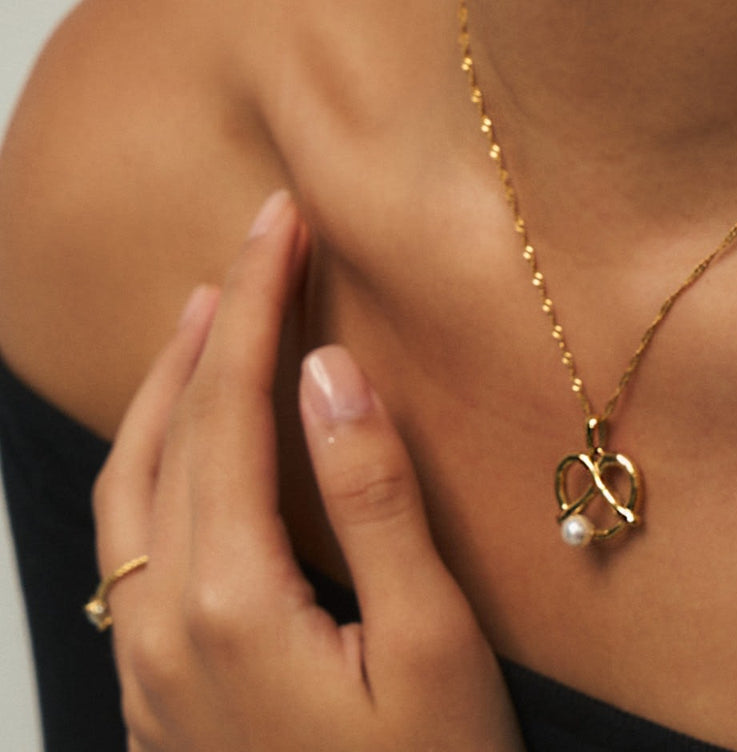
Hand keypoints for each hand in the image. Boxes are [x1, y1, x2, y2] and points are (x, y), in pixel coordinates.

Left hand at [92, 190, 523, 751]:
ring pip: (132, 484)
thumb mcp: (433, 645)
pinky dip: (157, 456)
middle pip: (171, 429)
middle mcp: (167, 621)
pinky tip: (191, 442)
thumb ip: (374, 501)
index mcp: (231, 597)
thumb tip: (328, 375)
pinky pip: (133, 537)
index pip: (233, 404)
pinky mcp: (163, 687)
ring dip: (169, 385)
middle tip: (257, 240)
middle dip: (213, 319)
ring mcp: (151, 662)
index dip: (257, 299)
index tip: (282, 220)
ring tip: (207, 314)